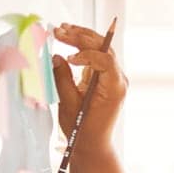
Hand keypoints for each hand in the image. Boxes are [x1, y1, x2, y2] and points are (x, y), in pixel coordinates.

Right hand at [51, 23, 127, 154]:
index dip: (87, 54)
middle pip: (104, 48)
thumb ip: (62, 79)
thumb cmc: (82, 129)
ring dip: (81, 36)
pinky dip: (82, 45)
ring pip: (101, 47)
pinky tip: (67, 36)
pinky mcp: (103, 76)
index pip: (106, 60)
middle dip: (80, 37)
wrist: (92, 143)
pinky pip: (96, 54)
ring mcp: (112, 77)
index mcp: (114, 88)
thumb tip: (56, 56)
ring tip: (61, 29)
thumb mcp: (69, 104)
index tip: (69, 58)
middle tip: (58, 31)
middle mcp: (117, 79)